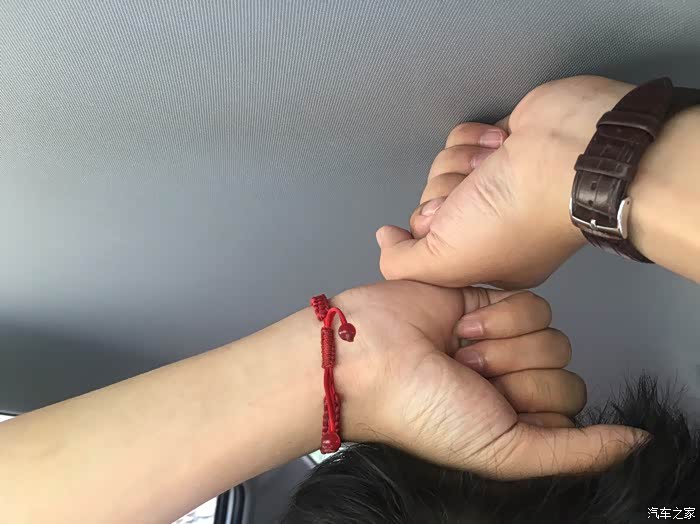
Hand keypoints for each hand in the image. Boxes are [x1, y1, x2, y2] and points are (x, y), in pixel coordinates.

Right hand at [333, 280, 644, 478]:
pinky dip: (497, 316)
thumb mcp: (502, 450)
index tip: (495, 406)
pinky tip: (460, 324)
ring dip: (503, 344)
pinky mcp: (491, 302)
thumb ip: (573, 452)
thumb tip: (635, 442)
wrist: (372, 357)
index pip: (569, 409)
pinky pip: (532, 304)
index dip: (538, 404)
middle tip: (469, 375)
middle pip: (563, 370)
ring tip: (460, 350)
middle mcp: (511, 381)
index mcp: (514, 421)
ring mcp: (502, 340)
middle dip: (516, 373)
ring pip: (551, 336)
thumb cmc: (422, 410)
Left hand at [377, 75, 634, 288]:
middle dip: (448, 192)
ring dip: (464, 164)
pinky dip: (475, 139)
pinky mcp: (501, 144)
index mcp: (487, 260)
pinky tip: (503, 146)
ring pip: (443, 168)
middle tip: (476, 195)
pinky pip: (459, 139)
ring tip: (495, 168)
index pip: (430, 241)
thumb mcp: (448, 262)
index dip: (431, 227)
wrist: (566, 154)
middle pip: (434, 201)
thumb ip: (404, 264)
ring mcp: (497, 182)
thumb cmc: (515, 216)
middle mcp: (492, 224)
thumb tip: (385, 239)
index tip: (452, 223)